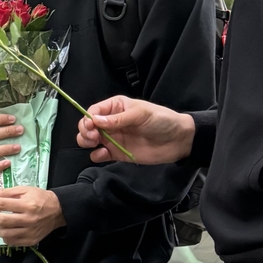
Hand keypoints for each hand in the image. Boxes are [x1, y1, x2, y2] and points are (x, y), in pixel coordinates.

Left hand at [0, 186, 64, 245]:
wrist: (58, 211)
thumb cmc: (40, 198)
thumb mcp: (25, 190)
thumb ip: (6, 192)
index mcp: (27, 205)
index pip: (2, 204)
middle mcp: (28, 220)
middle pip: (1, 221)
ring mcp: (29, 232)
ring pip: (4, 234)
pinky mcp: (30, 241)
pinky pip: (10, 241)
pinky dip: (3, 235)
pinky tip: (4, 229)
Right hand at [77, 96, 195, 164]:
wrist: (178, 140)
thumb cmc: (162, 120)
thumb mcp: (141, 114)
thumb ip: (118, 119)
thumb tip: (95, 120)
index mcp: (116, 107)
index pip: (94, 111)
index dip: (88, 119)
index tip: (91, 127)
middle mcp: (111, 122)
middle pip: (88, 126)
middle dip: (85, 131)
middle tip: (94, 137)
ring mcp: (113, 138)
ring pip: (89, 140)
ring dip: (86, 142)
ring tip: (95, 144)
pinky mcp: (117, 153)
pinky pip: (100, 155)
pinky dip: (96, 155)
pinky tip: (103, 154)